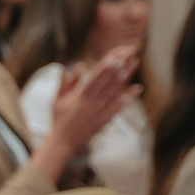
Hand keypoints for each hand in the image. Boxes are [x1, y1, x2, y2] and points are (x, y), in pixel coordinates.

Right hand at [41, 47, 139, 168]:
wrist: (64, 143)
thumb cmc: (59, 119)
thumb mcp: (58, 99)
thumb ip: (66, 82)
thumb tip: (78, 67)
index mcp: (80, 97)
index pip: (96, 77)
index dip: (106, 65)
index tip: (116, 54)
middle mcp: (92, 103)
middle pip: (108, 80)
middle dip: (119, 64)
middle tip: (129, 51)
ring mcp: (100, 112)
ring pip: (115, 91)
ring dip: (126, 76)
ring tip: (134, 63)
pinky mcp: (105, 120)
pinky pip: (118, 107)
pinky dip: (127, 98)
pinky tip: (136, 89)